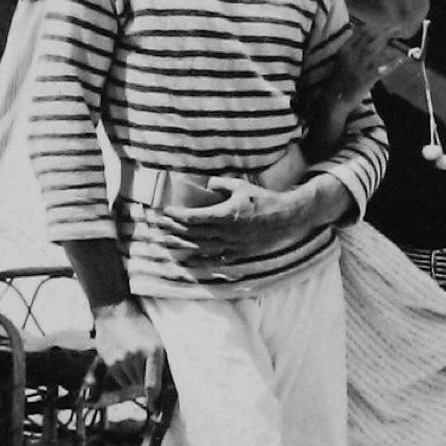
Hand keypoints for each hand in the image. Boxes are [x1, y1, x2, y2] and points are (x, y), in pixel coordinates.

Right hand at [91, 300, 165, 401]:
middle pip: (142, 384)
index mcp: (154, 351)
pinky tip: (125, 360)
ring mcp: (122, 360)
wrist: (115, 313)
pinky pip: (120, 379)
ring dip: (134, 378)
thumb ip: (161, 362)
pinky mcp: (110, 361)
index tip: (156, 410)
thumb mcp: (158, 341)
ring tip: (134, 360)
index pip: (153, 384)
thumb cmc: (142, 327)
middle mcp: (137, 357)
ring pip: (131, 383)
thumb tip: (167, 386)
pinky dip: (124, 375)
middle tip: (144, 369)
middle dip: (145, 382)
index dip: (154, 400)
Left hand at [162, 180, 327, 260]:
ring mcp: (232, 245)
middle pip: (192, 234)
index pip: (192, 218)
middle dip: (172, 230)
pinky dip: (200, 261)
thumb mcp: (242, 186)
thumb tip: (205, 183)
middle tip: (158, 226)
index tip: (164, 212)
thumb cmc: (265, 200)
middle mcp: (226, 233)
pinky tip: (188, 260)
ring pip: (200, 248)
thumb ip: (221, 184)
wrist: (287, 218)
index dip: (175, 217)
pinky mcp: (239, 253)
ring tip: (167, 241)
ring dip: (181, 245)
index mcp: (225, 215)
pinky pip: (215, 260)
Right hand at [338, 19, 414, 88]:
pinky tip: (400, 58)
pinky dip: (392, 62)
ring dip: (389, 42)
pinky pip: (382, 67)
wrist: (334, 99)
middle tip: (397, 27)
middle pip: (370, 38)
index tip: (385, 24)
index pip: (360, 33)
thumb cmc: (338, 80)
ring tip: (399, 37)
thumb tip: (360, 35)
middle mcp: (351, 55)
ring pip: (375, 49)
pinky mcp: (367, 78)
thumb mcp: (342, 60)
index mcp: (345, 50)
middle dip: (384, 30)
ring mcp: (359, 66)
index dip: (375, 27)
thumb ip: (351, 48)